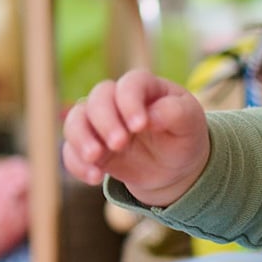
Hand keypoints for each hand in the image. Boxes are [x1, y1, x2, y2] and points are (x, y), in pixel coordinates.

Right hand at [60, 69, 210, 207]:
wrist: (172, 167)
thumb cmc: (183, 137)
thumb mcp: (190, 124)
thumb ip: (176, 113)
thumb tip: (151, 116)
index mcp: (144, 87)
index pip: (130, 85)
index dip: (130, 102)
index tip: (140, 126)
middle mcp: (116, 100)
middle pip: (98, 98)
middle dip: (105, 121)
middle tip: (120, 143)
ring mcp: (99, 123)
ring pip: (75, 120)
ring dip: (81, 139)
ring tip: (96, 158)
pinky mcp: (89, 146)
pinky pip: (71, 151)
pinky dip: (77, 163)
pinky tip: (95, 177)